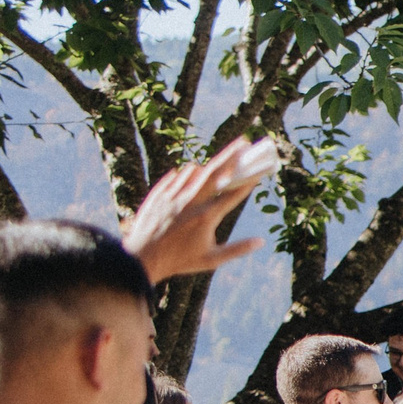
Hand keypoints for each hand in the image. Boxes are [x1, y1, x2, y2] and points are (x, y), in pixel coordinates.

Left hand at [123, 136, 277, 282]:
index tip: (260, 170)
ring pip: (195, 172)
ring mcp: (173, 196)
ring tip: (221, 157)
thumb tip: (261, 242)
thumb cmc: (179, 261)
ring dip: (210, 164)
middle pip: (215, 173)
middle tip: (244, 142)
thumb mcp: (212, 260)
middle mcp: (191, 202)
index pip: (233, 194)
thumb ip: (238, 249)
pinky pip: (176, 177)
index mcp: (206, 216)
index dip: (249, 181)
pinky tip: (193, 170)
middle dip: (232, 156)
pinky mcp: (159, 194)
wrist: (141, 257)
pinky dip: (187, 173)